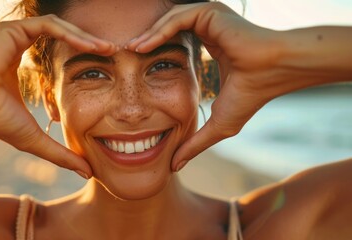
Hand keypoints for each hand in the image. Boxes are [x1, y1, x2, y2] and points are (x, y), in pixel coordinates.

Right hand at [0, 15, 116, 177]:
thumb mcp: (35, 139)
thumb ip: (60, 153)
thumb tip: (88, 173)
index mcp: (22, 63)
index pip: (59, 55)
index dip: (85, 60)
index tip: (108, 68)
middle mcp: (20, 44)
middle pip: (64, 39)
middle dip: (91, 46)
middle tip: (115, 54)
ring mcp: (16, 34)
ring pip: (60, 29)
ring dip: (85, 38)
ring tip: (108, 50)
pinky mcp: (14, 29)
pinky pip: (49, 26)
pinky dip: (70, 34)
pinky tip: (89, 47)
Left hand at [126, 2, 291, 169]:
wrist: (274, 73)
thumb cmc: (251, 96)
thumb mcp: (218, 125)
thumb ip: (195, 142)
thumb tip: (175, 167)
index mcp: (208, 49)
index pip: (172, 49)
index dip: (150, 60)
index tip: (130, 74)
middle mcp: (205, 31)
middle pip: (165, 34)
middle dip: (143, 46)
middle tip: (120, 60)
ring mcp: (207, 19)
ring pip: (167, 25)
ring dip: (146, 38)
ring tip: (125, 53)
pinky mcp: (208, 13)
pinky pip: (176, 19)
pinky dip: (158, 31)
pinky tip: (141, 46)